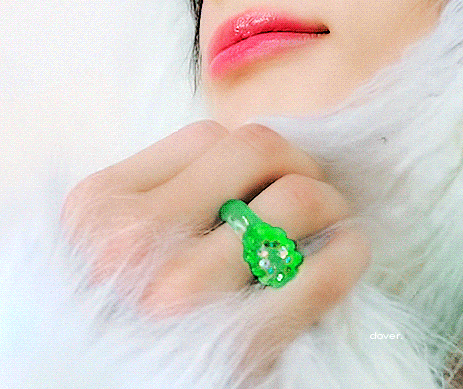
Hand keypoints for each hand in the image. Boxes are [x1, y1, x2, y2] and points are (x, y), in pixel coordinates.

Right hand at [61, 120, 370, 373]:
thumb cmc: (119, 325)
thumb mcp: (110, 247)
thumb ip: (164, 198)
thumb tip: (262, 155)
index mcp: (97, 208)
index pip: (206, 137)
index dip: (251, 154)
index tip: (268, 178)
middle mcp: (131, 241)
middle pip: (255, 147)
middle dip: (298, 162)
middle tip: (314, 188)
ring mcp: (180, 290)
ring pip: (294, 196)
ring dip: (329, 202)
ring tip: (332, 220)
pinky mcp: (234, 342)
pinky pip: (321, 272)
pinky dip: (348, 252)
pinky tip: (348, 253)